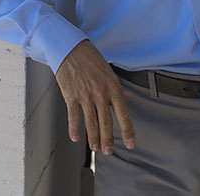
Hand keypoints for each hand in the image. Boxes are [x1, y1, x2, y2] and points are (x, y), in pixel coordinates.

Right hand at [55, 40, 134, 154]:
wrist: (69, 48)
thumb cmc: (89, 58)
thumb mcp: (108, 71)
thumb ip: (118, 88)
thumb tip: (129, 97)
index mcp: (112, 87)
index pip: (123, 113)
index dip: (128, 131)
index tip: (130, 144)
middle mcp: (100, 93)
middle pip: (106, 122)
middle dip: (108, 140)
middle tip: (108, 151)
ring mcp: (85, 95)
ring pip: (91, 122)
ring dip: (93, 138)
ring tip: (95, 147)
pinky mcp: (70, 95)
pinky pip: (73, 116)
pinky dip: (74, 128)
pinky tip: (76, 137)